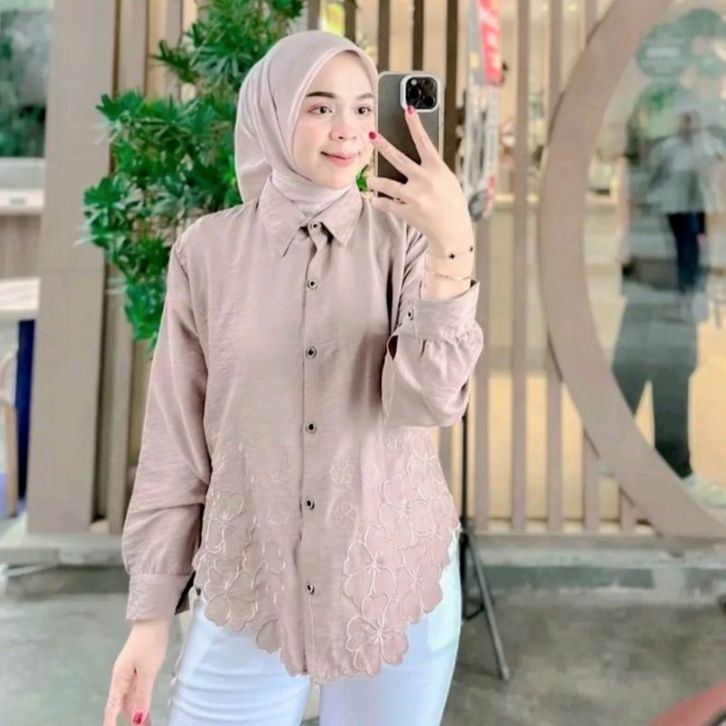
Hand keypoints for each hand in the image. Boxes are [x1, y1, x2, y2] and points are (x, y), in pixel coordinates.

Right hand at [103, 619, 170, 724]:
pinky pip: (138, 693)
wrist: (154, 621)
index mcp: (119, 680)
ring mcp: (130, 675)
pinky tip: (147, 713)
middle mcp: (121, 679)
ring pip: (131, 701)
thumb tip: (136, 719)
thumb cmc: (149, 644)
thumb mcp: (147, 671)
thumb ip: (142, 695)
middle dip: (128, 722)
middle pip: (122, 706)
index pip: (112, 707)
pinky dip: (142, 704)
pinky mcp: (139, 670)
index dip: (111, 723)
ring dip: (136, 715)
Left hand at [367, 106, 473, 252]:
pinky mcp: (407, 211)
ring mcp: (414, 197)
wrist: (452, 231)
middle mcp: (424, 181)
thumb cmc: (451, 202)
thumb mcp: (447, 180)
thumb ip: (430, 168)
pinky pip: (386, 204)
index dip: (415, 124)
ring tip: (370, 178)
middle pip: (398, 158)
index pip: (424, 142)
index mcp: (437, 169)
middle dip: (382, 145)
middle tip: (371, 135)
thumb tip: (412, 156)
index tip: (407, 108)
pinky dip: (379, 201)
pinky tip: (375, 198)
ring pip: (386, 184)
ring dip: (375, 180)